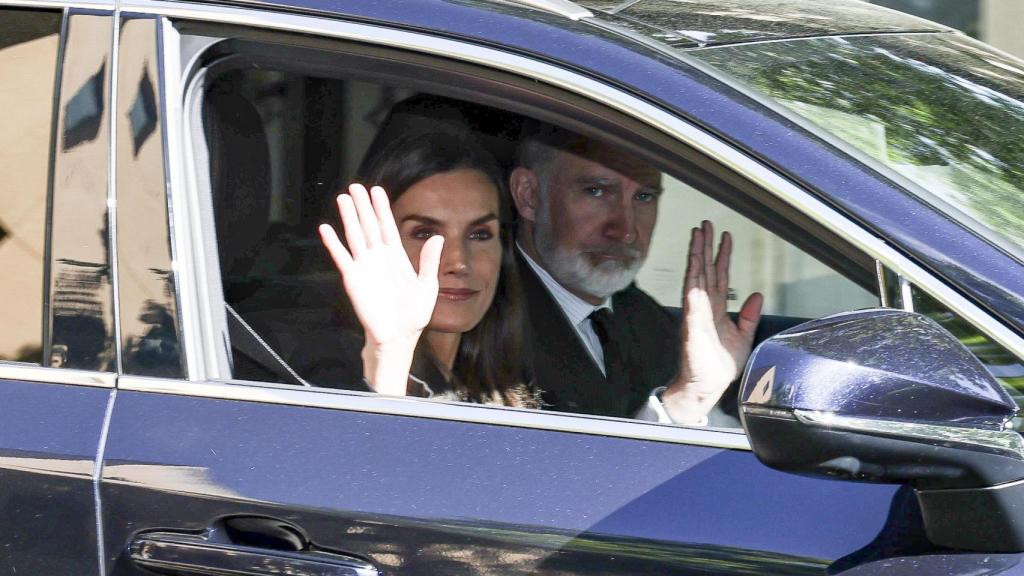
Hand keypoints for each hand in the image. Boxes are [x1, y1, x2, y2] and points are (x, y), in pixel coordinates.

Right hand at [319, 184, 443, 394]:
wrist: (398, 336)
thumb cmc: (413, 314)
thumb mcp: (427, 285)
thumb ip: (430, 261)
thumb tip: (437, 237)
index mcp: (396, 257)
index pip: (388, 227)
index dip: (382, 208)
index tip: (377, 190)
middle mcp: (378, 258)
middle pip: (369, 226)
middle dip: (363, 206)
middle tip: (355, 186)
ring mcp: (364, 267)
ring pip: (355, 236)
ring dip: (348, 218)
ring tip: (342, 198)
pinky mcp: (353, 279)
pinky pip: (341, 257)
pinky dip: (333, 243)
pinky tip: (326, 229)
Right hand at [662, 220, 762, 424]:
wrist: (706, 386)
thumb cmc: (718, 365)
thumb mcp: (742, 336)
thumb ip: (748, 315)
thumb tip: (757, 294)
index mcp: (716, 308)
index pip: (719, 276)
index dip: (722, 255)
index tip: (724, 236)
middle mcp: (704, 306)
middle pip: (704, 270)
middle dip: (705, 246)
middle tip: (705, 224)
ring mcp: (696, 313)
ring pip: (695, 277)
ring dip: (696, 256)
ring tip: (697, 235)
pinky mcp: (692, 323)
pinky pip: (691, 298)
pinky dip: (692, 281)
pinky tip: (693, 266)